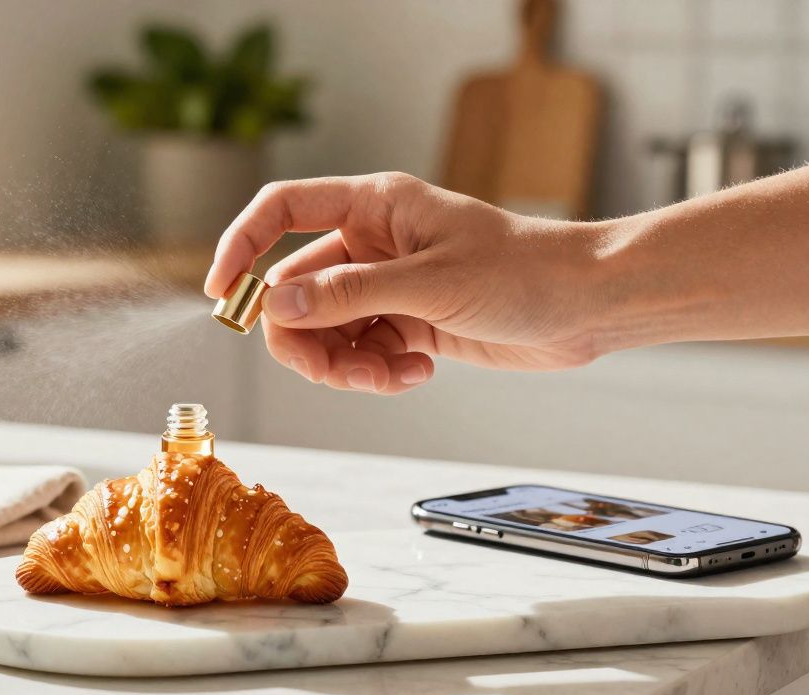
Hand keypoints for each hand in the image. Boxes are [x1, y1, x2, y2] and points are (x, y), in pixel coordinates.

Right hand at [204, 173, 611, 394]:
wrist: (586, 306)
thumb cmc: (523, 272)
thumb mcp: (429, 283)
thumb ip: (348, 294)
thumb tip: (276, 306)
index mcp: (374, 206)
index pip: (283, 210)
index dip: (242, 246)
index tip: (221, 294)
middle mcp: (372, 242)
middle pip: (296, 289)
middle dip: (303, 337)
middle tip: (327, 371)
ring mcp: (387, 285)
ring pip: (326, 330)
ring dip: (343, 364)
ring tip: (387, 374)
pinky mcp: (406, 323)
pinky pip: (360, 353)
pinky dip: (376, 372)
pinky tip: (416, 372)